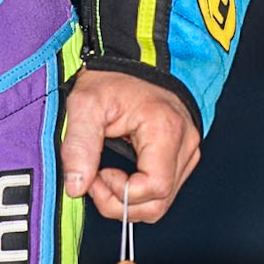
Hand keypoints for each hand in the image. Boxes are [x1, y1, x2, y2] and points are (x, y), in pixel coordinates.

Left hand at [60, 67, 200, 222]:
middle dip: (120, 203)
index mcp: (165, 130)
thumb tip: (76, 187)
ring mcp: (187, 152)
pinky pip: (164, 191)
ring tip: (105, 176)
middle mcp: (185, 144)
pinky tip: (121, 175)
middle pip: (158, 203)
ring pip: (162, 203)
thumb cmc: (113, 78)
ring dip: (128, 201)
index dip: (120, 192)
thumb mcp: (86, 103)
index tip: (98, 175)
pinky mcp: (183, 157)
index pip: (154, 187)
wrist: (135, 60)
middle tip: (95, 180)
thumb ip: (79, 145)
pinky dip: (138, 193)